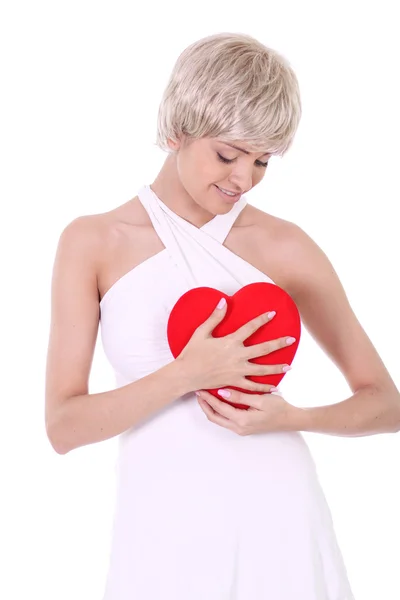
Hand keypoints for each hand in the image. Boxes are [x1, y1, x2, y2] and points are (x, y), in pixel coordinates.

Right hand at [176, 297, 295, 392]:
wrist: (186, 374)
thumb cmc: (192, 353)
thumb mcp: (201, 332)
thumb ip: (214, 317)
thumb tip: (223, 301)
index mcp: (230, 342)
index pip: (250, 328)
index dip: (262, 319)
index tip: (273, 313)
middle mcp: (237, 356)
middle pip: (263, 349)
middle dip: (279, 344)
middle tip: (292, 339)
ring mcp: (237, 371)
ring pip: (262, 370)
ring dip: (277, 368)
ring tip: (289, 367)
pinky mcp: (234, 382)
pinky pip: (252, 387)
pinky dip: (264, 389)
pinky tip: (274, 389)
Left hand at [195, 387, 298, 434]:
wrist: (291, 420)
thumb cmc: (279, 408)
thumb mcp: (260, 399)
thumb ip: (240, 396)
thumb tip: (222, 392)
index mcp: (242, 420)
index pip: (219, 408)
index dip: (208, 398)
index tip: (201, 388)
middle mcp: (239, 428)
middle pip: (214, 417)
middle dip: (204, 405)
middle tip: (198, 392)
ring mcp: (241, 429)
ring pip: (219, 419)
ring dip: (211, 408)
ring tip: (205, 394)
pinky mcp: (244, 427)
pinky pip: (226, 419)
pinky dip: (219, 410)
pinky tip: (218, 400)